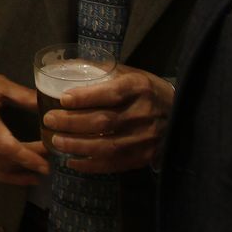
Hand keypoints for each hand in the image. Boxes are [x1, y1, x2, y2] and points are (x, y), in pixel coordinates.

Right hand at [0, 69, 49, 185]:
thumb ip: (22, 95)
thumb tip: (47, 103)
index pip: (6, 146)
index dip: (27, 156)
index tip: (47, 161)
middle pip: (5, 160)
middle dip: (30, 163)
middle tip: (51, 160)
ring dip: (21, 173)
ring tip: (41, 170)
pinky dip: (9, 177)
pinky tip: (24, 176)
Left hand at [43, 67, 174, 173]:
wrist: (181, 114)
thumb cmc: (148, 90)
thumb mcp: (132, 74)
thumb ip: (104, 72)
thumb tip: (68, 66)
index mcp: (139, 88)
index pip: (111, 93)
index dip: (85, 97)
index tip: (62, 99)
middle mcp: (143, 113)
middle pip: (104, 121)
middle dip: (73, 123)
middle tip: (49, 120)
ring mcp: (145, 138)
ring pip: (107, 145)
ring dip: (78, 146)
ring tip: (56, 142)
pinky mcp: (144, 156)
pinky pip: (115, 163)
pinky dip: (91, 165)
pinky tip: (73, 162)